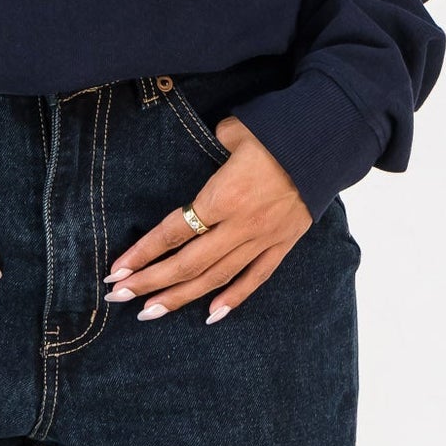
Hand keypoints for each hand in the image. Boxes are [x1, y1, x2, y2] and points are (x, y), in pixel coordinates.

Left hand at [102, 116, 311, 324]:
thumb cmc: (276, 131)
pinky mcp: (283, 244)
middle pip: (188, 263)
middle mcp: (240, 225)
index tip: (117, 269)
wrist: (327, 142)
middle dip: (150, 282)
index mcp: (223, 196)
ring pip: (216, 277)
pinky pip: (255, 278)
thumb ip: (212, 144)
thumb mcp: (235, 130)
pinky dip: (234, 298)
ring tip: (150, 312)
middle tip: (118, 296)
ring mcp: (263, 239)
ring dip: (180, 298)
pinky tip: (211, 314)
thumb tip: (206, 146)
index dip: (144, 252)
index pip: (174, 231)